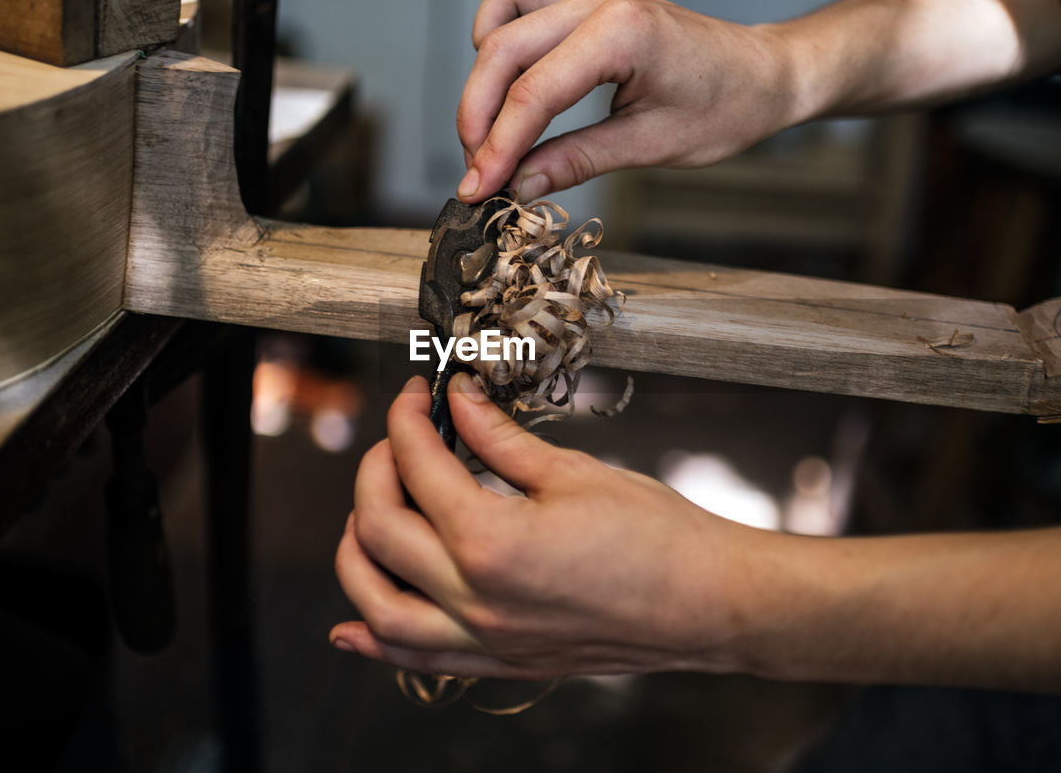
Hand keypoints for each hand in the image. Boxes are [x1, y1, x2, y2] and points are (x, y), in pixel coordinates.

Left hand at [330, 373, 764, 678]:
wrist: (708, 603)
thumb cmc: (658, 540)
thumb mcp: (573, 473)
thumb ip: (499, 440)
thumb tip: (460, 403)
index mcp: (492, 540)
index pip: (420, 467)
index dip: (408, 420)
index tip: (417, 398)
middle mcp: (476, 598)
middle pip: (380, 529)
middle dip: (376, 471)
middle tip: (399, 441)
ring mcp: (485, 638)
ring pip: (379, 606)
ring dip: (355, 556)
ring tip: (365, 515)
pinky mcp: (501, 662)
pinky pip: (416, 659)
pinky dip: (374, 643)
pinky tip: (352, 627)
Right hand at [456, 0, 803, 203]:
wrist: (765, 74)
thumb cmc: (728, 106)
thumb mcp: (651, 147)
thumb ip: (576, 161)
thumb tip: (519, 184)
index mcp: (623, 33)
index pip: (534, 92)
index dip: (496, 146)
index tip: (477, 189)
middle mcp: (600, 0)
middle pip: (502, 51)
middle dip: (478, 117)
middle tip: (478, 172)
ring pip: (501, 12)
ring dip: (484, 71)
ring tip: (492, 127)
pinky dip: (501, 37)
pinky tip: (513, 84)